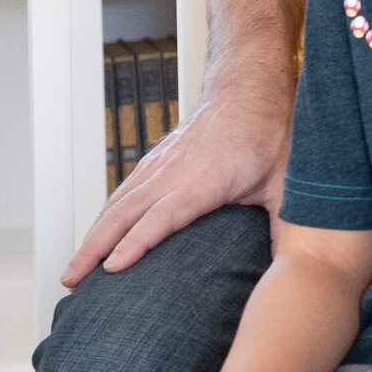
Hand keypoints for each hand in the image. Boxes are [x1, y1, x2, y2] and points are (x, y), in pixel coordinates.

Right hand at [64, 89, 288, 285]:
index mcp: (205, 179)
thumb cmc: (270, 133)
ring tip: (72, 271)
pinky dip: (103, 218)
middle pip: (125, 213)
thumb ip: (289, 226)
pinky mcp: (155, 163)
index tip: (112, 268)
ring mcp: (160, 165)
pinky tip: (94, 239)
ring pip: (117, 204)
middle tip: (71, 282)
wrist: (250, 89)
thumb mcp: (289, 183)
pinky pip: (122, 193)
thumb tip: (299, 268)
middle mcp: (174, 171)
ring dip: (91, 236)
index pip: (163, 215)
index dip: (137, 242)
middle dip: (94, 248)